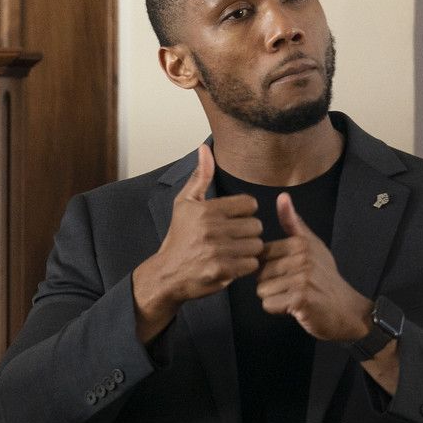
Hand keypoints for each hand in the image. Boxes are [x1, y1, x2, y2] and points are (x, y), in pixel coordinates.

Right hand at [131, 145, 263, 341]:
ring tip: (231, 252)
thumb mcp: (184, 204)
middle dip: (246, 233)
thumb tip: (205, 148)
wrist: (167, 274)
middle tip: (231, 240)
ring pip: (256, 245)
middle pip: (256, 226)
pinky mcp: (222, 270)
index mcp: (205, 209)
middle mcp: (211, 228)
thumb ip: (200, 176)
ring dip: (247, 250)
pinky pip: (252, 264)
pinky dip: (245, 266)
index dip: (243, 213)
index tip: (231, 221)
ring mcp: (217, 250)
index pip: (250, 204)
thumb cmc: (179, 237)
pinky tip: (231, 264)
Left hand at [256, 194, 369, 341]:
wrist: (345, 309)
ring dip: (274, 298)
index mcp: (300, 243)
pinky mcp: (300, 299)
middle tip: (294, 287)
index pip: (261, 255)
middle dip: (271, 284)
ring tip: (295, 296)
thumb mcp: (311, 245)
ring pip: (262, 290)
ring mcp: (302, 279)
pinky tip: (295, 307)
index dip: (270, 267)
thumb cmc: (324, 277)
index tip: (290, 271)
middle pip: (259, 274)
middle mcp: (301, 258)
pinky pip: (268, 304)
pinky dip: (278, 309)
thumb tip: (282, 196)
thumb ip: (293, 223)